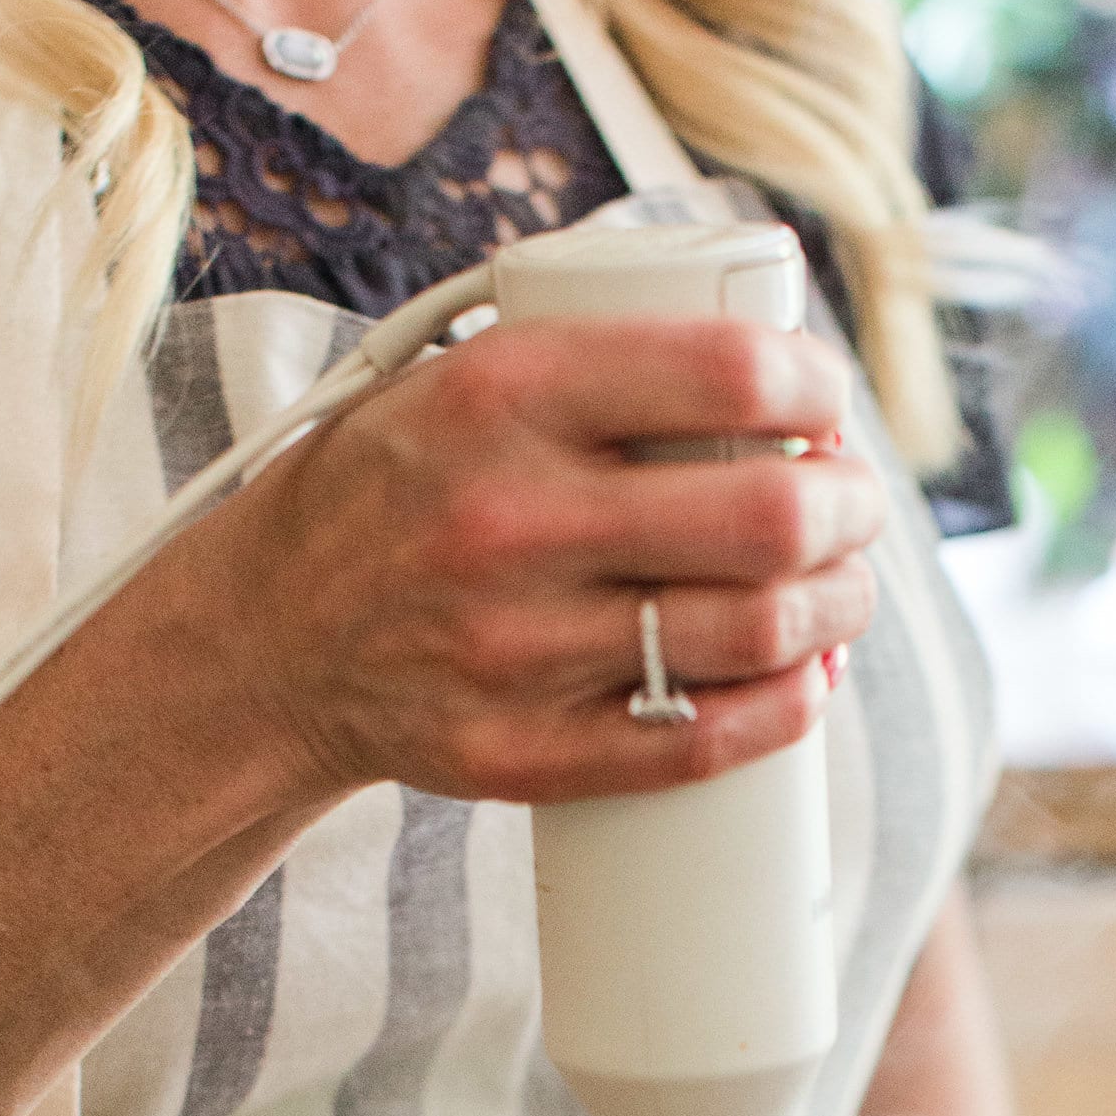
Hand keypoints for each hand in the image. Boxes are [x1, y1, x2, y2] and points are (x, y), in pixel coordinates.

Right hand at [202, 314, 885, 803]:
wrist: (263, 639)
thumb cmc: (392, 491)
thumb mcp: (458, 375)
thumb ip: (596, 363)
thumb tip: (775, 373)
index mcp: (502, 394)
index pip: (729, 373)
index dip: (817, 388)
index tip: (827, 405)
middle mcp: (510, 519)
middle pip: (769, 518)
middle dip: (850, 508)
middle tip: (852, 505)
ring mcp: (515, 649)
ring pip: (755, 633)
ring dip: (838, 609)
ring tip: (839, 588)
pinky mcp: (521, 751)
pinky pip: (700, 742)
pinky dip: (785, 709)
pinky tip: (805, 676)